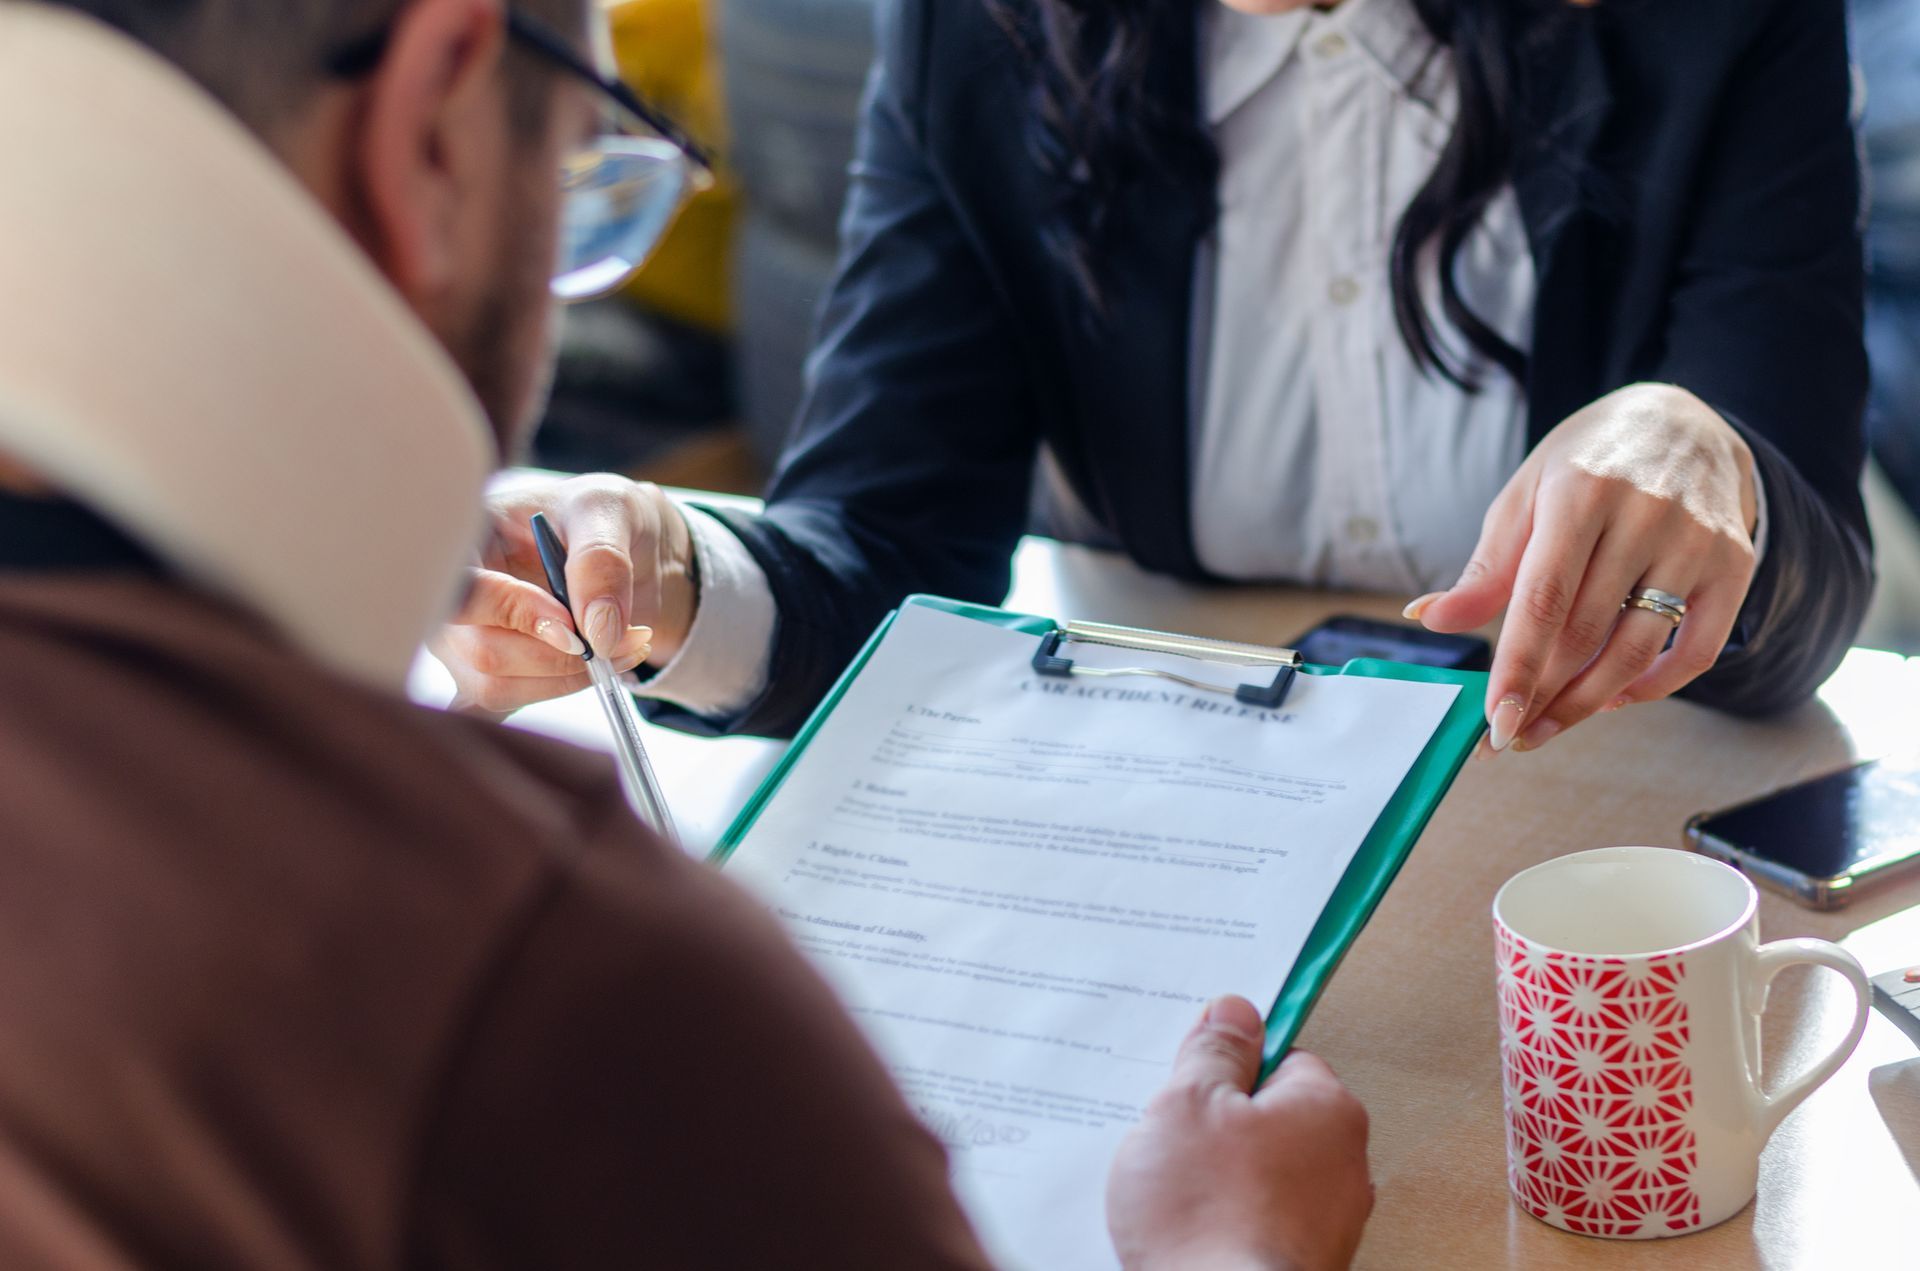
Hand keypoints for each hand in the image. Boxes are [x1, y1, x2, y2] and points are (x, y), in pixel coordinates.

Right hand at [430, 474, 696, 713]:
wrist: (618, 543)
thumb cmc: (598, 514)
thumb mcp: (607, 508)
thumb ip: (602, 560)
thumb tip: (595, 630)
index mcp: (466, 537)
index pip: (456, 589)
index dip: (509, 613)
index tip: (571, 626)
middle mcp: (450, 593)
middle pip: (480, 652)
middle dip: (562, 657)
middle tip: (629, 639)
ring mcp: (461, 639)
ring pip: (496, 688)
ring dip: (570, 680)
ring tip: (626, 648)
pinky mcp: (486, 673)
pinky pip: (508, 706)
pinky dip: (562, 692)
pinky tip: (599, 666)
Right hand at [1107, 997, 1371, 1270]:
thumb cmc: (1208, 1213)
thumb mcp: (1188, 1104)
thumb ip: (1213, 1052)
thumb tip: (1235, 1012)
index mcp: (1327, 1109)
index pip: (1283, 1059)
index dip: (1230, 1065)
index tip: (1195, 1075)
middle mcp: (1344, 1164)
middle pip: (1272, 1116)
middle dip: (1221, 1123)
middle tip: (1175, 1136)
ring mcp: (1328, 1222)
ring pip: (1262, 1172)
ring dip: (1221, 1175)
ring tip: (1177, 1191)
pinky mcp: (1302, 1262)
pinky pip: (1259, 1220)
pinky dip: (1228, 1220)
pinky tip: (1193, 1229)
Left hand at [1408, 383, 1757, 752]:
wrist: (1686, 422)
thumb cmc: (1589, 464)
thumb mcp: (1527, 496)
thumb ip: (1487, 566)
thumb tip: (1429, 617)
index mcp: (1581, 492)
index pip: (1544, 599)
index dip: (1518, 667)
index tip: (1494, 721)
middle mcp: (1645, 514)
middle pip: (1586, 633)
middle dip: (1543, 694)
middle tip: (1509, 734)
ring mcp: (1696, 541)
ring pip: (1637, 649)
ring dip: (1588, 702)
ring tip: (1548, 725)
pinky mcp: (1734, 564)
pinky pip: (1698, 650)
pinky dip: (1654, 687)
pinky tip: (1613, 698)